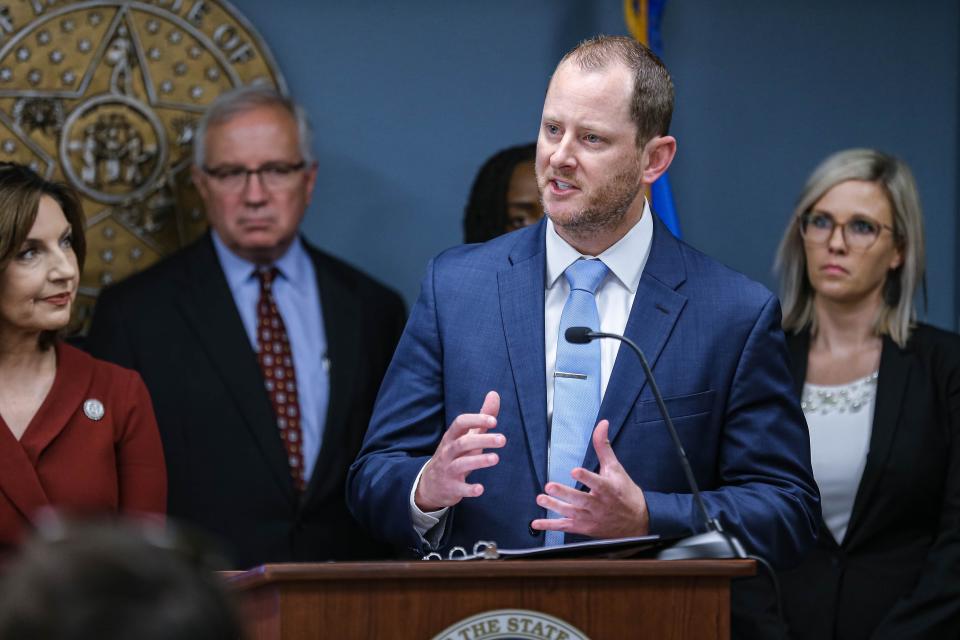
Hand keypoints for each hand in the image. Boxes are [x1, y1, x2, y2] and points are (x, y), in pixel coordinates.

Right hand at [414, 391, 504, 511]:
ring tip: (495, 458)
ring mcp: (448, 470)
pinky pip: (459, 488)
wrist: (430, 484)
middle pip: (463, 443)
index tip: (494, 421)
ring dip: (478, 461)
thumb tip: (494, 394)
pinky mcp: (451, 488)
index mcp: (452, 437)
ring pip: (461, 464)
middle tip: (503, 439)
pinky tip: (481, 489)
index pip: (460, 423)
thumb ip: (481, 418)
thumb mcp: (465, 436)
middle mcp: (448, 452)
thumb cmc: (454, 455)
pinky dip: (469, 489)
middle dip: (482, 440)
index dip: (476, 420)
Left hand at [531, 419, 649, 537]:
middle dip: (565, 493)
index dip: (586, 477)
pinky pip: (565, 527)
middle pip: (580, 499)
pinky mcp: (584, 527)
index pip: (597, 483)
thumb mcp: (616, 468)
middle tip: (550, 486)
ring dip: (554, 507)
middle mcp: (599, 505)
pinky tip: (537, 523)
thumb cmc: (625, 493)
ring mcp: (591, 518)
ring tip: (541, 499)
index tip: (575, 471)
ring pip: (571, 513)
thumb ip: (604, 447)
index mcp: (608, 489)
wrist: (637, 521)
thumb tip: (602, 424)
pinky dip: (550, 526)